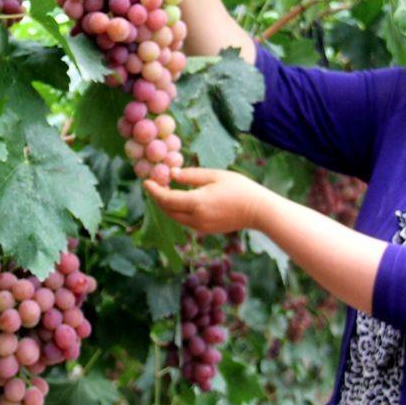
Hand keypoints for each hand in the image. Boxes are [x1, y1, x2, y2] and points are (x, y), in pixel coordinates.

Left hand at [143, 168, 268, 233]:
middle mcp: (196, 218)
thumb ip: (191, 175)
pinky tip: (180, 200)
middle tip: (155, 184)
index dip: (153, 190)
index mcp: (196, 203)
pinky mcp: (206, 230)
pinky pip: (185, 221)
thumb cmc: (240, 189)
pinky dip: (178, 211)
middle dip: (158, 198)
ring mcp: (200, 227)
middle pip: (167, 210)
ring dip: (167, 205)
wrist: (259, 211)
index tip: (146, 181)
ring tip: (166, 190)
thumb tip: (172, 174)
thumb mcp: (215, 175)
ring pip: (175, 217)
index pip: (166, 198)